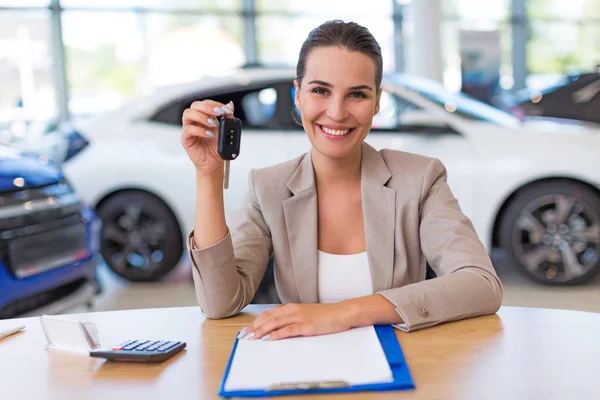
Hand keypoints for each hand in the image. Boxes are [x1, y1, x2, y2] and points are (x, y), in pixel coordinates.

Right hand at [181, 100, 233, 176]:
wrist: (214, 164)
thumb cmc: (218, 148)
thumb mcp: (225, 131)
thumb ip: (227, 118)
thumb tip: (230, 105)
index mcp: (205, 117)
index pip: (205, 103)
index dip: (215, 104)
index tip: (225, 110)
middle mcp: (196, 121)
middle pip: (195, 105)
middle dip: (208, 107)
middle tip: (218, 113)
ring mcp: (189, 129)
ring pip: (188, 114)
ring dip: (202, 116)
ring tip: (213, 124)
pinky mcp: (186, 139)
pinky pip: (188, 130)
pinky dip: (200, 131)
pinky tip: (210, 135)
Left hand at [238, 303, 352, 340]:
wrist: (341, 313)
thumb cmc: (324, 315)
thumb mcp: (304, 314)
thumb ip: (291, 318)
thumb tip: (277, 327)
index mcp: (291, 307)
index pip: (268, 314)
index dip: (255, 322)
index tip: (246, 329)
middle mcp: (292, 310)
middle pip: (268, 318)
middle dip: (254, 327)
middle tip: (243, 335)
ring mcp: (299, 317)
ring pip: (275, 323)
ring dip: (262, 331)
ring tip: (252, 337)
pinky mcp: (306, 326)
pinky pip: (289, 330)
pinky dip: (277, 335)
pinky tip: (270, 339)